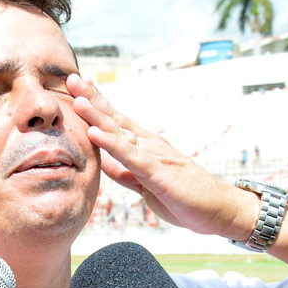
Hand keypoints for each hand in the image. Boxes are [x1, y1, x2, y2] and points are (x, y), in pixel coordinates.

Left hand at [67, 74, 259, 239]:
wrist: (216, 210)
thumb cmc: (181, 196)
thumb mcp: (143, 183)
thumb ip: (123, 171)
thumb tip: (102, 161)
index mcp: (143, 145)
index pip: (116, 119)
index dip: (96, 102)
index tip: (77, 85)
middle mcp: (147, 144)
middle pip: (114, 118)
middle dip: (91, 99)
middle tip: (71, 78)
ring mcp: (153, 155)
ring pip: (119, 132)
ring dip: (97, 115)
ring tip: (78, 99)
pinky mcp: (157, 172)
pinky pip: (131, 156)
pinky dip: (112, 144)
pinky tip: (95, 133)